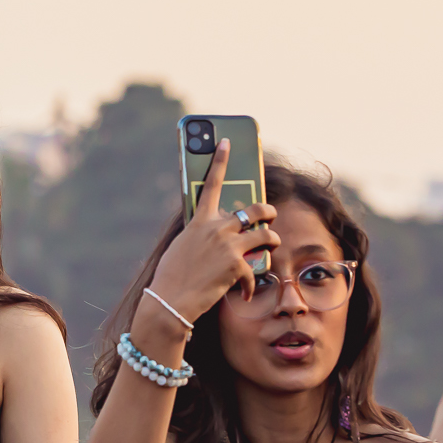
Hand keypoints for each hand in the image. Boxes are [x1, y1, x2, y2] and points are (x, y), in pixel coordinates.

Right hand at [138, 140, 278, 334]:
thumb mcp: (183, 246)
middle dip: (269, 213)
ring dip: (272, 242)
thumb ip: (201, 234)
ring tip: (269, 249)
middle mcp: (217, 228)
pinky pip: (255, 271)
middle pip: (256, 210)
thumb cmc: (172, 276)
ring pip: (267, 236)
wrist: (170, 301)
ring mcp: (229, 245)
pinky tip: (243, 293)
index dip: (220, 160)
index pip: (211, 183)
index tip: (227, 142)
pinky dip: (250, 285)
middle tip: (270, 217)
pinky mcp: (237, 265)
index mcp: (200, 220)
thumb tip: (216, 234)